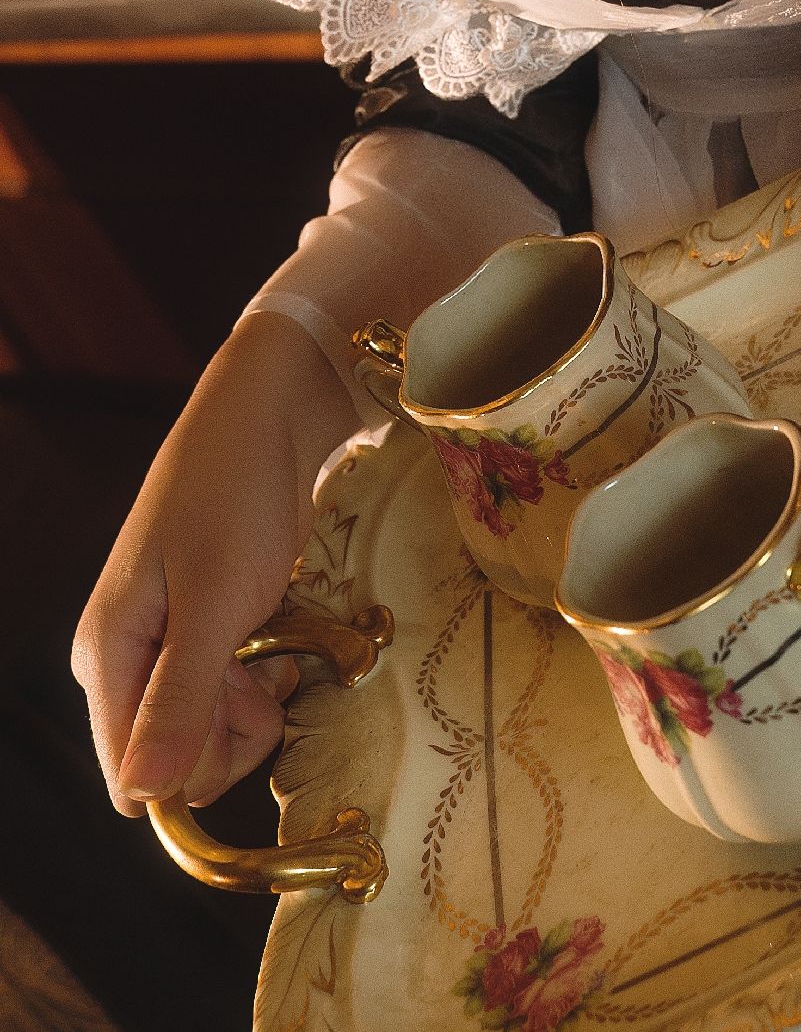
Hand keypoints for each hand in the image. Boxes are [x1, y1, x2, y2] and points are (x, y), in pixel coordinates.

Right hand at [71, 314, 358, 814]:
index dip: (195, 767)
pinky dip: (267, 675)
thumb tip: (142, 798)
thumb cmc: (235, 493)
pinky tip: (279, 635)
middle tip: (264, 662)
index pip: (133, 778)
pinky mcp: (212, 632)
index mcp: (106, 657)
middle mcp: (130, 662)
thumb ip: (179, 699)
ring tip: (274, 641)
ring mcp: (172, 647)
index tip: (242, 707)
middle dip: (236, 729)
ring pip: (217, 730)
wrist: (270, 417)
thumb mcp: (213, 600)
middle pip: (182, 762)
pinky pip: (238, 692)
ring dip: (258, 701)